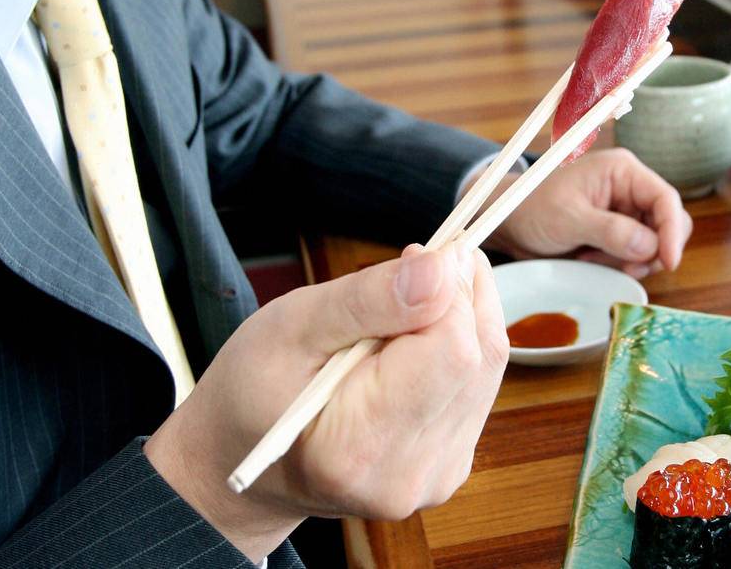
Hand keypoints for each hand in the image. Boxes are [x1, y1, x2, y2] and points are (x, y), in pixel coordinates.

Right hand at [144, 244, 507, 562]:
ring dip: (462, 316)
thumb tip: (442, 268)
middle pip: (479, 356)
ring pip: (489, 368)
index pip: (453, 349)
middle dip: (458, 295)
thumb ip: (368, 298)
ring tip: (410, 299)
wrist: (242, 459)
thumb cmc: (255, 387)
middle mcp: (410, 475)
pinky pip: (479, 386)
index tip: (416, 253)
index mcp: (360, 446)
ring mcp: (436, 477)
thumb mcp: (292, 325)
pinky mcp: (450, 466)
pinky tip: (417, 336)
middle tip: (416, 264)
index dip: (447, 287)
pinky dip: (458, 346)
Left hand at [486, 148, 691, 277]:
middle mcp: (629, 189)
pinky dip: (621, 265)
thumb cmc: (532, 208)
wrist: (509, 223)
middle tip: (624, 267)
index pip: (665, 199)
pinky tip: (592, 261)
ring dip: (632, 260)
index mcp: (622, 171)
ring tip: (593, 259)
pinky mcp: (618, 233)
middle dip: (652, 250)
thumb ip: (610, 231)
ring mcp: (625, 212)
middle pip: (668, 223)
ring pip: (654, 244)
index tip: (668, 262)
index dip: (672, 231)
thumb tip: (650, 246)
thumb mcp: (568, 218)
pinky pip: (637, 255)